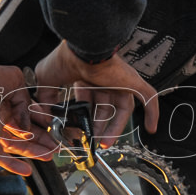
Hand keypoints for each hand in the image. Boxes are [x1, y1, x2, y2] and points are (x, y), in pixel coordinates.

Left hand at [0, 58, 56, 175]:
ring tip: (49, 156)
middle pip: (28, 134)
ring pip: (19, 146)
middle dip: (43, 141)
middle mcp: (6, 117)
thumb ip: (26, 103)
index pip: (33, 116)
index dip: (45, 124)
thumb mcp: (16, 81)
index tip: (57, 130)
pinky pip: (1, 156)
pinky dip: (13, 165)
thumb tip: (26, 125)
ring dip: (34, 152)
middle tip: (57, 147)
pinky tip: (27, 171)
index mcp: (13, 102)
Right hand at [33, 41, 158, 146]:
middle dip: (97, 128)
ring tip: (105, 144)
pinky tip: (151, 127)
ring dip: (115, 129)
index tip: (77, 132)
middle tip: (90, 142)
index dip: (84, 119)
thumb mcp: (47, 81)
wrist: (82, 50)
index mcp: (86, 77)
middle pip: (105, 109)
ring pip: (122, 110)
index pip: (88, 102)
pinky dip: (152, 113)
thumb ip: (46, 99)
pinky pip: (149, 98)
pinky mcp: (133, 82)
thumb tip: (43, 115)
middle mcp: (104, 79)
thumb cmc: (64, 60)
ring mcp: (120, 81)